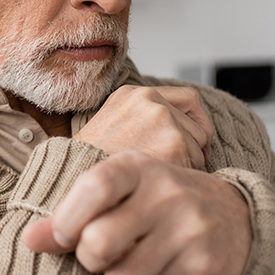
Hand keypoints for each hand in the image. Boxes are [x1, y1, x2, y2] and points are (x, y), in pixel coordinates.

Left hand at [22, 151, 251, 274]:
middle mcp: (168, 193)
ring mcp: (191, 230)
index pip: (94, 186)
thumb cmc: (158, 200)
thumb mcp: (119, 192)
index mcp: (139, 166)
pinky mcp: (204, 266)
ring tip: (133, 256)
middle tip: (98, 251)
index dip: (67, 217)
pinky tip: (160, 266)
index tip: (62, 234)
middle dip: (88, 257)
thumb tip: (28, 239)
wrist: (234, 217)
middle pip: (99, 242)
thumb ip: (72, 213)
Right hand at [77, 86, 213, 169]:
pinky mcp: (173, 142)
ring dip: (187, 161)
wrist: (76, 175)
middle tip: (179, 164)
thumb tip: (179, 126)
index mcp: (133, 93)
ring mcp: (162, 119)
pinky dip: (184, 174)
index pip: (188, 99)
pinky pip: (196, 162)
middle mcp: (149, 100)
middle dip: (193, 146)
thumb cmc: (93, 159)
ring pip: (199, 143)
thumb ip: (141, 118)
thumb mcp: (111, 125)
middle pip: (197, 124)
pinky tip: (159, 180)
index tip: (194, 140)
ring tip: (157, 173)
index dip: (196, 121)